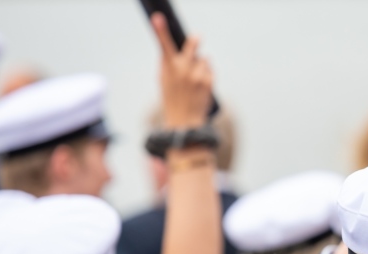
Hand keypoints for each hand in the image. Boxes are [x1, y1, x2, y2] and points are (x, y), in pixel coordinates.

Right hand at [151, 13, 211, 128]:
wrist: (184, 121)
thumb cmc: (172, 99)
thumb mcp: (163, 80)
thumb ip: (168, 63)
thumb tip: (173, 49)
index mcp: (169, 68)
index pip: (163, 45)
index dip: (160, 30)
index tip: (157, 17)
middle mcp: (183, 70)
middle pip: (192, 46)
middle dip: (195, 41)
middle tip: (197, 38)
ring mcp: (197, 75)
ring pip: (204, 59)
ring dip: (201, 64)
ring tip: (194, 78)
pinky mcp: (208, 82)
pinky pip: (210, 69)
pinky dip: (207, 73)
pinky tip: (201, 84)